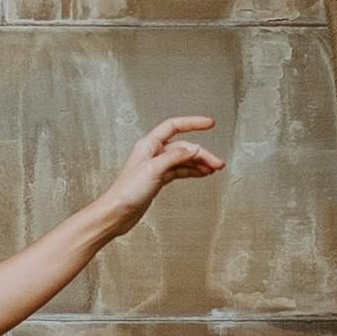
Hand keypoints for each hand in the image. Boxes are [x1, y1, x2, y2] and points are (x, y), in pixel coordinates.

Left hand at [100, 113, 223, 228]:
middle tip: (218, 163)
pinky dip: (192, 171)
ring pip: (183, 159)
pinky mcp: (158, 179)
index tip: (209, 124)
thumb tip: (193, 148)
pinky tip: (202, 173)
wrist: (117, 212)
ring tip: (214, 169)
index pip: (174, 126)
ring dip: (200, 163)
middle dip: (202, 153)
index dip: (192, 123)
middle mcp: (152, 153)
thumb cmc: (127, 191)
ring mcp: (156, 166)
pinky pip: (180, 170)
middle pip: (183, 146)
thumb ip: (175, 157)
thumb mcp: (153, 169)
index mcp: (148, 144)